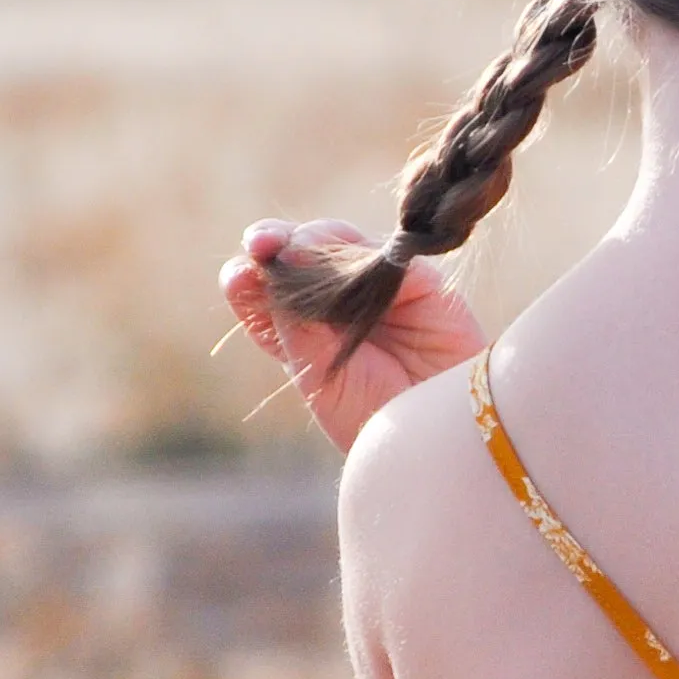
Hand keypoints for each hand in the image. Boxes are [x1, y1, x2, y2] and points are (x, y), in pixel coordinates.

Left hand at [218, 218, 484, 454]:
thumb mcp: (314, 370)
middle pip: (297, 249)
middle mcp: (334, 303)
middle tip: (266, 246)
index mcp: (299, 330)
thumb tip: (279, 252)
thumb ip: (292, 314)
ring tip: (311, 263)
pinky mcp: (419, 281)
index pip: (262, 284)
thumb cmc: (370, 417)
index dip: (249, 270)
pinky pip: (388, 252)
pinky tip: (360, 277)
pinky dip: (367, 257)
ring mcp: (377, 287)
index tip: (244, 270)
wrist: (434, 440)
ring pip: (338, 239)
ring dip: (318, 243)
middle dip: (278, 243)